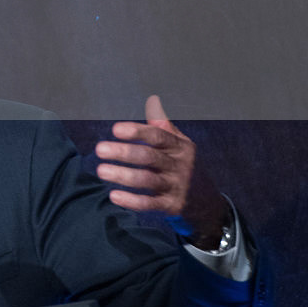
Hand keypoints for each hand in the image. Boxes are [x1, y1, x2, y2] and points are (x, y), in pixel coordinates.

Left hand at [94, 96, 229, 246]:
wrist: (209, 202)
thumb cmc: (186, 166)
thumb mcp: (181, 145)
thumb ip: (164, 126)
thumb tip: (152, 100)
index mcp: (180, 146)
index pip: (158, 135)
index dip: (137, 132)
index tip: (115, 129)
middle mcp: (179, 165)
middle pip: (149, 156)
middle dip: (123, 152)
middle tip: (99, 149)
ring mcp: (177, 186)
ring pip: (147, 180)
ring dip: (123, 175)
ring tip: (101, 171)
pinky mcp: (172, 206)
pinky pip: (150, 204)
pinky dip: (132, 201)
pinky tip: (114, 196)